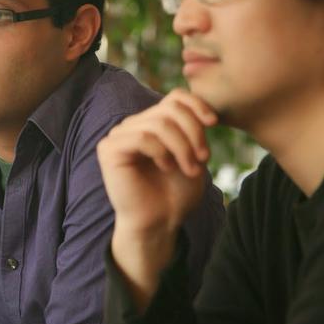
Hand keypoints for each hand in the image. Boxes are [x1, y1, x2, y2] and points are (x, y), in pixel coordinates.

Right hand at [97, 89, 217, 303]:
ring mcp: (118, 136)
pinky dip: (161, 152)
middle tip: (204, 158)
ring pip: (158, 123)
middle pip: (169, 109)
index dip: (196, 105)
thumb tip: (197, 102)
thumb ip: (192, 127)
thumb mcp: (193, 155)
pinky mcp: (109, 149)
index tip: (214, 123)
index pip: (174, 98)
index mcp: (152, 124)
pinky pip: (142, 136)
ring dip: (182, 146)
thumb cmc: (175, 195)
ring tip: (191, 169)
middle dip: (193, 132)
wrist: (159, 225)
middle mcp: (133, 126)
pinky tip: (166, 167)